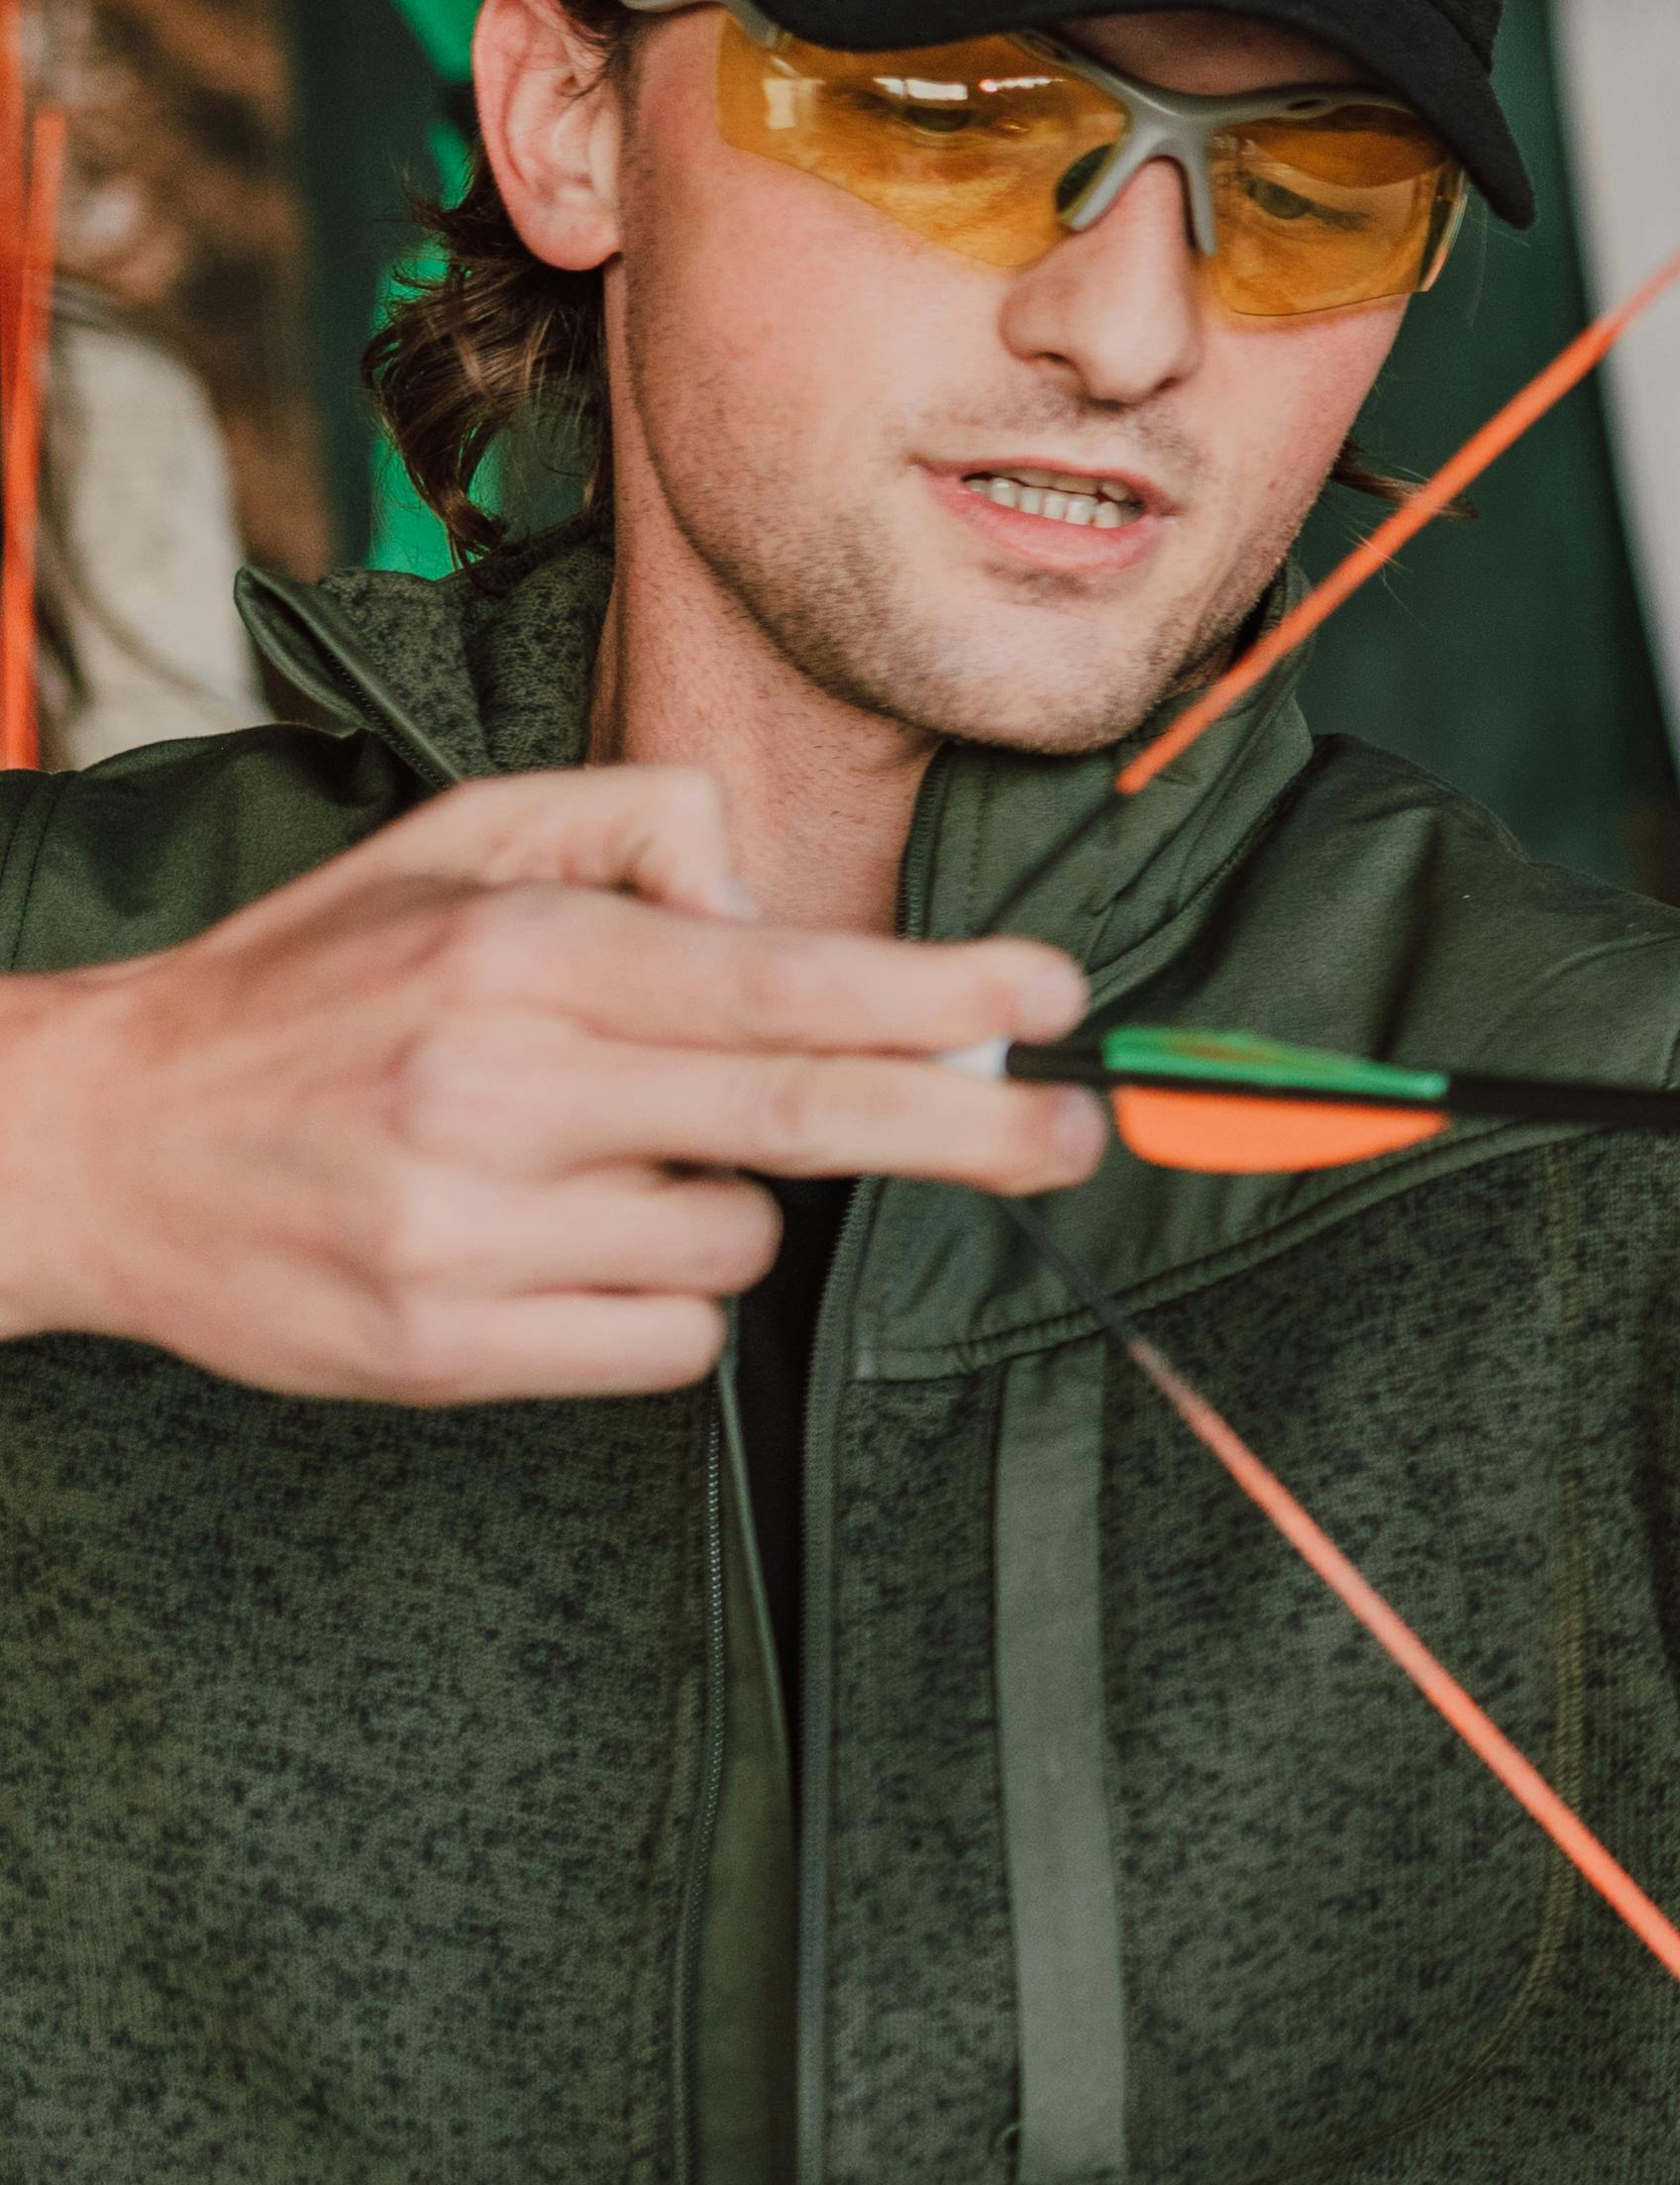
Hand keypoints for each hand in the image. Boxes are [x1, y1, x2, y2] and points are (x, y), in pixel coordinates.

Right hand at [0, 766, 1096, 1398]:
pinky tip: (572, 1244)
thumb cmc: (312, 986)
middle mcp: (496, 1092)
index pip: (783, 983)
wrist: (95, 1143)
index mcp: (518, 958)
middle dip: (971, 1128)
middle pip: (806, 1122)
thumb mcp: (462, 842)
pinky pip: (668, 1340)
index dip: (941, 997)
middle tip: (1076, 1138)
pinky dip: (664, 1295)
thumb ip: (645, 833)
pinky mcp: (442, 1351)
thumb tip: (783, 908)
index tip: (1053, 998)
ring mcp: (466, 1235)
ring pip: (736, 1239)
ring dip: (732, 1203)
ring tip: (610, 1160)